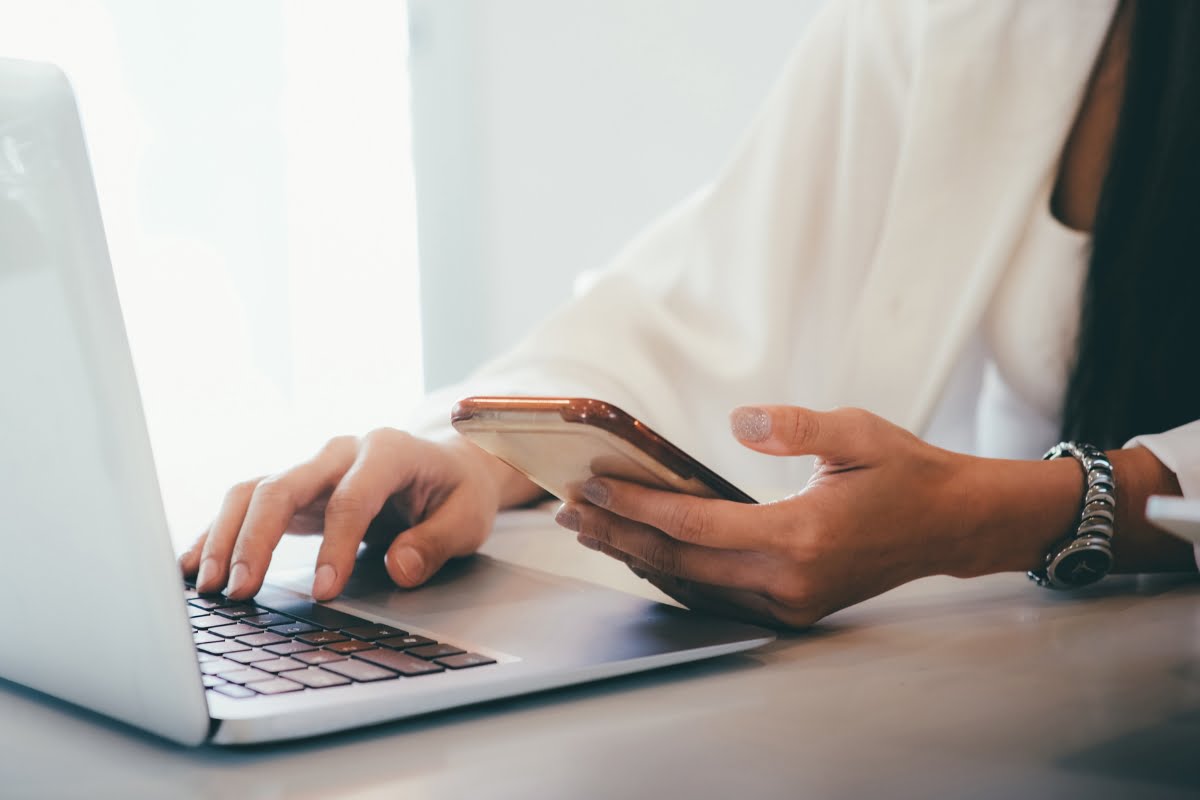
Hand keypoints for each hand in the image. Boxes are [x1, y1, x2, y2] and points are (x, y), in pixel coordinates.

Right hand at [179, 429, 533, 600]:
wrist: (449, 467)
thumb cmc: (458, 494)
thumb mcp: (467, 519)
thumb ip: (435, 543)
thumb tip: (398, 568)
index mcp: (389, 450)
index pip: (351, 497)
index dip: (334, 545)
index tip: (323, 592)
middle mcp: (342, 452)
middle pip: (284, 485)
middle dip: (257, 538)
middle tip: (241, 589)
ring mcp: (313, 467)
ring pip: (254, 491)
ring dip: (225, 536)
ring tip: (207, 585)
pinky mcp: (296, 489)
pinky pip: (248, 504)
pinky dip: (217, 533)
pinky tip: (191, 566)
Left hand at [553, 406, 1019, 627]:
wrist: (951, 524)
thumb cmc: (905, 471)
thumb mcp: (858, 431)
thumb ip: (795, 426)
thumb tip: (739, 421)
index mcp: (800, 535)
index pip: (694, 524)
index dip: (637, 503)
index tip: (594, 482)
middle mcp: (788, 580)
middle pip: (680, 562)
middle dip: (618, 533)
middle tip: (570, 509)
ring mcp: (790, 602)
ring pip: (692, 586)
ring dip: (637, 557)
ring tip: (592, 529)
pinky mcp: (792, 608)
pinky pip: (716, 596)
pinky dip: (673, 574)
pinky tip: (644, 554)